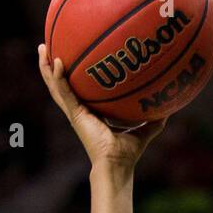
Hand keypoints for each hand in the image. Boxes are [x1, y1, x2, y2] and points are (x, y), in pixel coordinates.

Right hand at [37, 42, 165, 168]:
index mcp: (90, 113)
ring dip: (46, 67)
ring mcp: (74, 113)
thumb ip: (154, 120)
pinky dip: (58, 77)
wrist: (116, 166)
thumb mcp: (144, 132)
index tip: (71, 57)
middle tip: (47, 46)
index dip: (73, 75)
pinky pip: (63, 92)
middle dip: (52, 65)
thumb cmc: (127, 155)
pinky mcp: (75, 115)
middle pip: (61, 84)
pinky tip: (58, 61)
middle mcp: (79, 111)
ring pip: (54, 86)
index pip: (78, 90)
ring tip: (42, 48)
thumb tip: (170, 109)